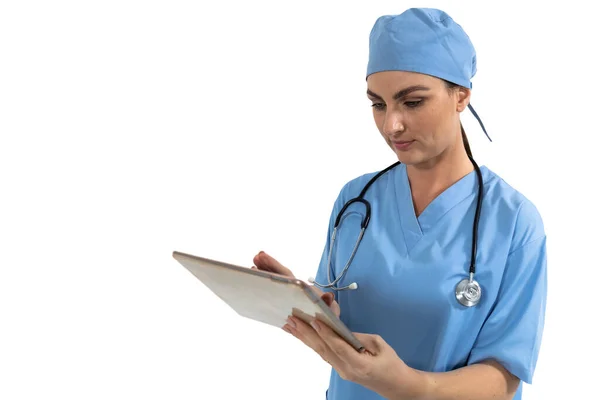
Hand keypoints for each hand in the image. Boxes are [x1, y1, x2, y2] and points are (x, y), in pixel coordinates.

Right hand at [252, 251, 339, 316]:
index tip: (262, 255)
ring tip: (252, 268)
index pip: (285, 275)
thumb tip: (328, 296)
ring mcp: (286, 296)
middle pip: (278, 275)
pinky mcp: (282, 306)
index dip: (273, 265)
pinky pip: (271, 296)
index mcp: (300, 289)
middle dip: (266, 265)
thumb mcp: (329, 310)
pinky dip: (263, 289)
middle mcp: (292, 290)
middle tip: (255, 256)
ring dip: (264, 274)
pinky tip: (254, 287)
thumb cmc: (327, 314)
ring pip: (273, 283)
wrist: (325, 325)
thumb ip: (328, 304)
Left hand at [282, 317, 424, 397]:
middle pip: (323, 349)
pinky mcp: (339, 369)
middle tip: (292, 319)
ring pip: (320, 352)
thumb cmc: (391, 364)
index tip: (313, 320)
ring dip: (304, 337)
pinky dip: (312, 343)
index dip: (326, 333)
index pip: (338, 347)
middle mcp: (346, 369)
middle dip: (306, 333)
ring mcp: (341, 371)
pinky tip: (302, 335)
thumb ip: (359, 337)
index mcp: (359, 364)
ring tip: (290, 325)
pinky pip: (324, 354)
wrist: (395, 385)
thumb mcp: (380, 345)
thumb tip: (341, 329)